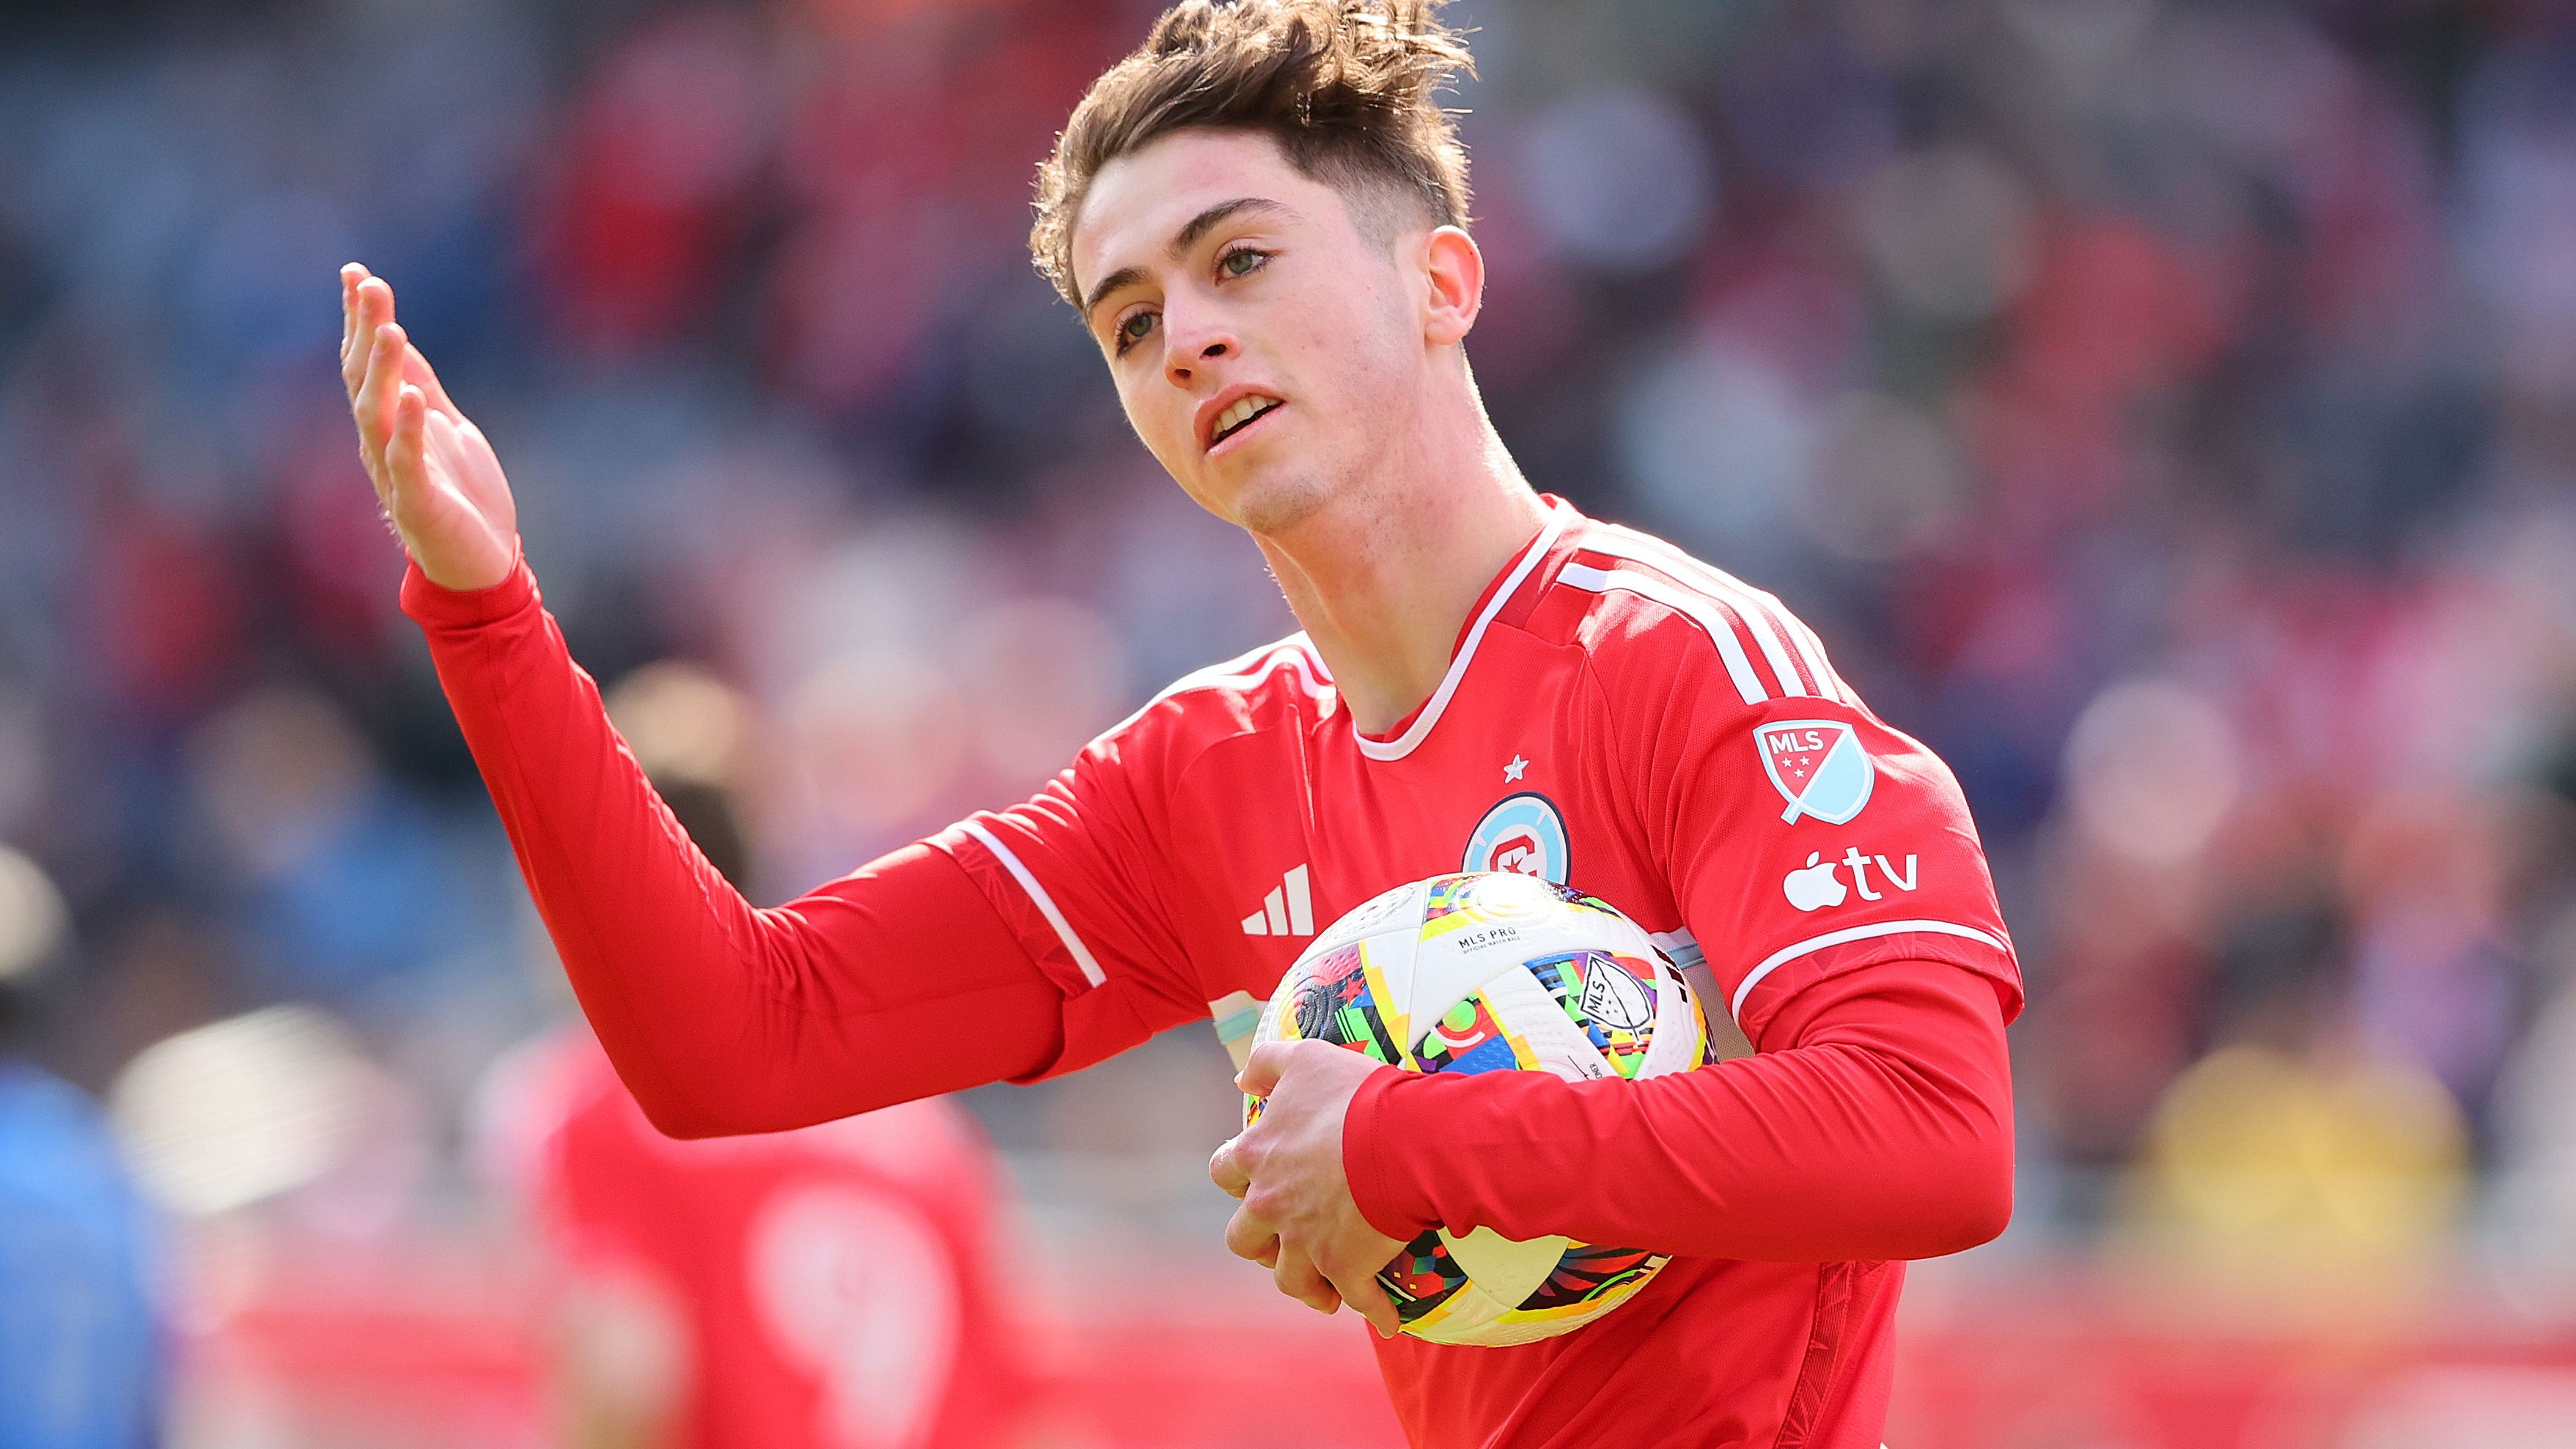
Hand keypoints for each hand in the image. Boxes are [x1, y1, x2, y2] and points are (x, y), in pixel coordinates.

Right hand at [339, 264, 520, 591]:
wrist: (481, 567)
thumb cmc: (463, 498)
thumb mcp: (448, 429)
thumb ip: (424, 388)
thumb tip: (400, 337)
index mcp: (388, 424)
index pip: (364, 363)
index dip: (358, 320)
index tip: (356, 272)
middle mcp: (380, 444)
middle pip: (364, 379)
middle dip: (365, 331)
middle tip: (369, 284)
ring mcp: (395, 473)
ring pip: (377, 414)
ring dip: (384, 371)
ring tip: (391, 328)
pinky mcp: (418, 503)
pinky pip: (407, 461)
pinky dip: (409, 429)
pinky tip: (415, 398)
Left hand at [1209, 1039, 1407, 1334]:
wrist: (1407, 1140)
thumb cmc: (1357, 1095)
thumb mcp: (1306, 1057)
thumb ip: (1266, 1064)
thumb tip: (1240, 1082)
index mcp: (1256, 1156)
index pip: (1223, 1173)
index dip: (1239, 1178)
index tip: (1256, 1179)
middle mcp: (1270, 1205)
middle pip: (1245, 1239)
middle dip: (1261, 1242)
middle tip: (1283, 1239)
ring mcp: (1305, 1242)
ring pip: (1290, 1280)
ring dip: (1306, 1285)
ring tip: (1325, 1288)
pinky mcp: (1345, 1268)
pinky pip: (1357, 1299)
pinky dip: (1374, 1311)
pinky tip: (1387, 1320)